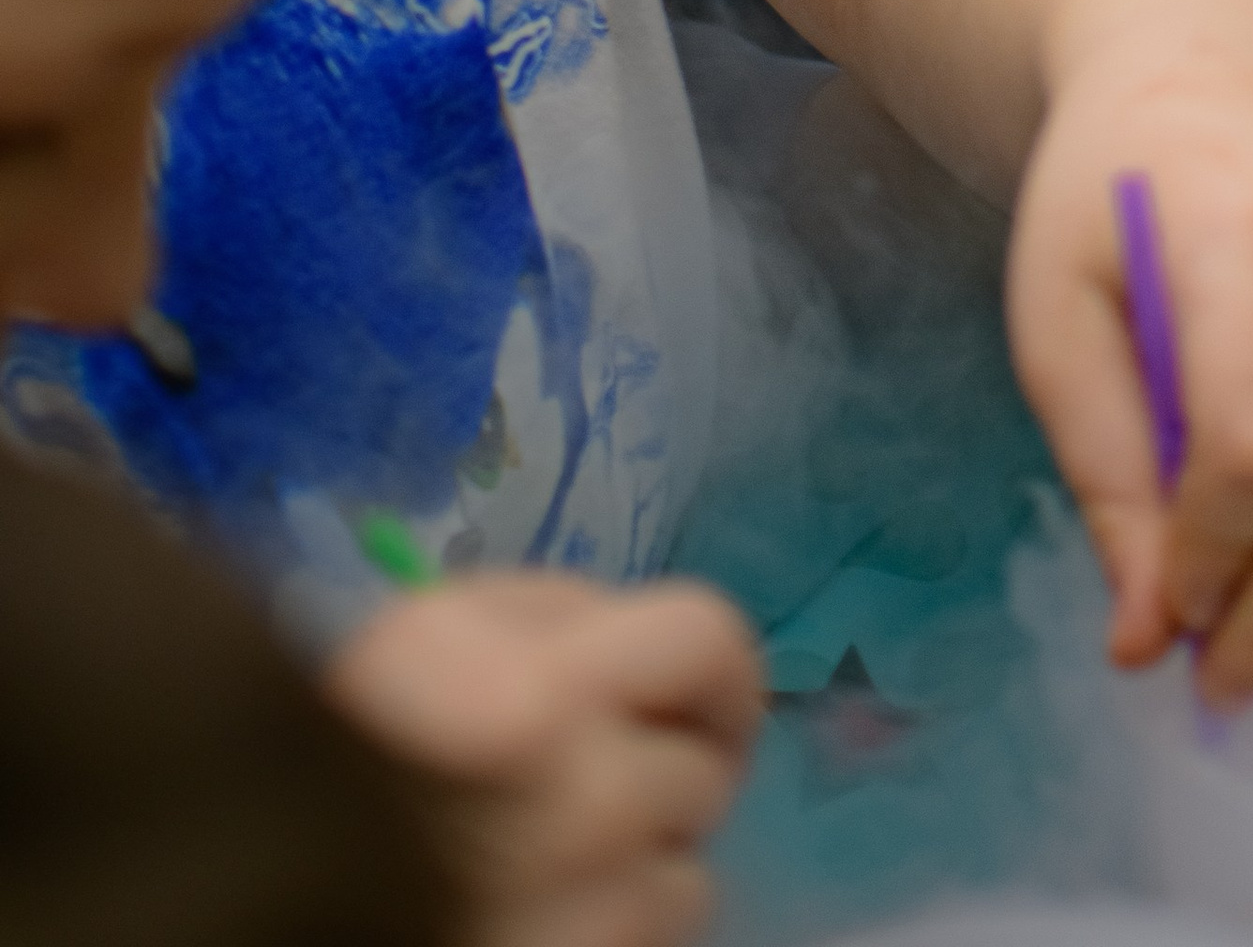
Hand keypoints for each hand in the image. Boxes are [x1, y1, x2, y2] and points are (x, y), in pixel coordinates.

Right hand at [326, 570, 762, 946]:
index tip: (694, 705)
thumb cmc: (341, 739)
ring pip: (686, 883)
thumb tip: (657, 658)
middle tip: (590, 794)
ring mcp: (584, 919)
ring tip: (545, 867)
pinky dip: (606, 934)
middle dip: (657, 781)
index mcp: (542, 695)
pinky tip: (536, 916)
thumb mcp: (434, 628)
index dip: (715, 674)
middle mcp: (581, 810)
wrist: (254, 877)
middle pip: (704, 778)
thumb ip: (558, 619)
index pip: (712, 644)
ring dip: (635, 873)